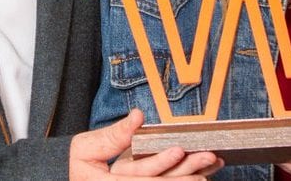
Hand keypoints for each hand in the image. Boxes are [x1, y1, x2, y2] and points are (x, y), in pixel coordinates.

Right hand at [69, 110, 220, 179]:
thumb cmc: (81, 167)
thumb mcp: (87, 149)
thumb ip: (112, 135)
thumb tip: (138, 116)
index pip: (140, 176)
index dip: (161, 164)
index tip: (178, 150)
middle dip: (184, 175)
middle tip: (206, 161)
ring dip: (188, 180)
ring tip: (209, 171)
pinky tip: (201, 177)